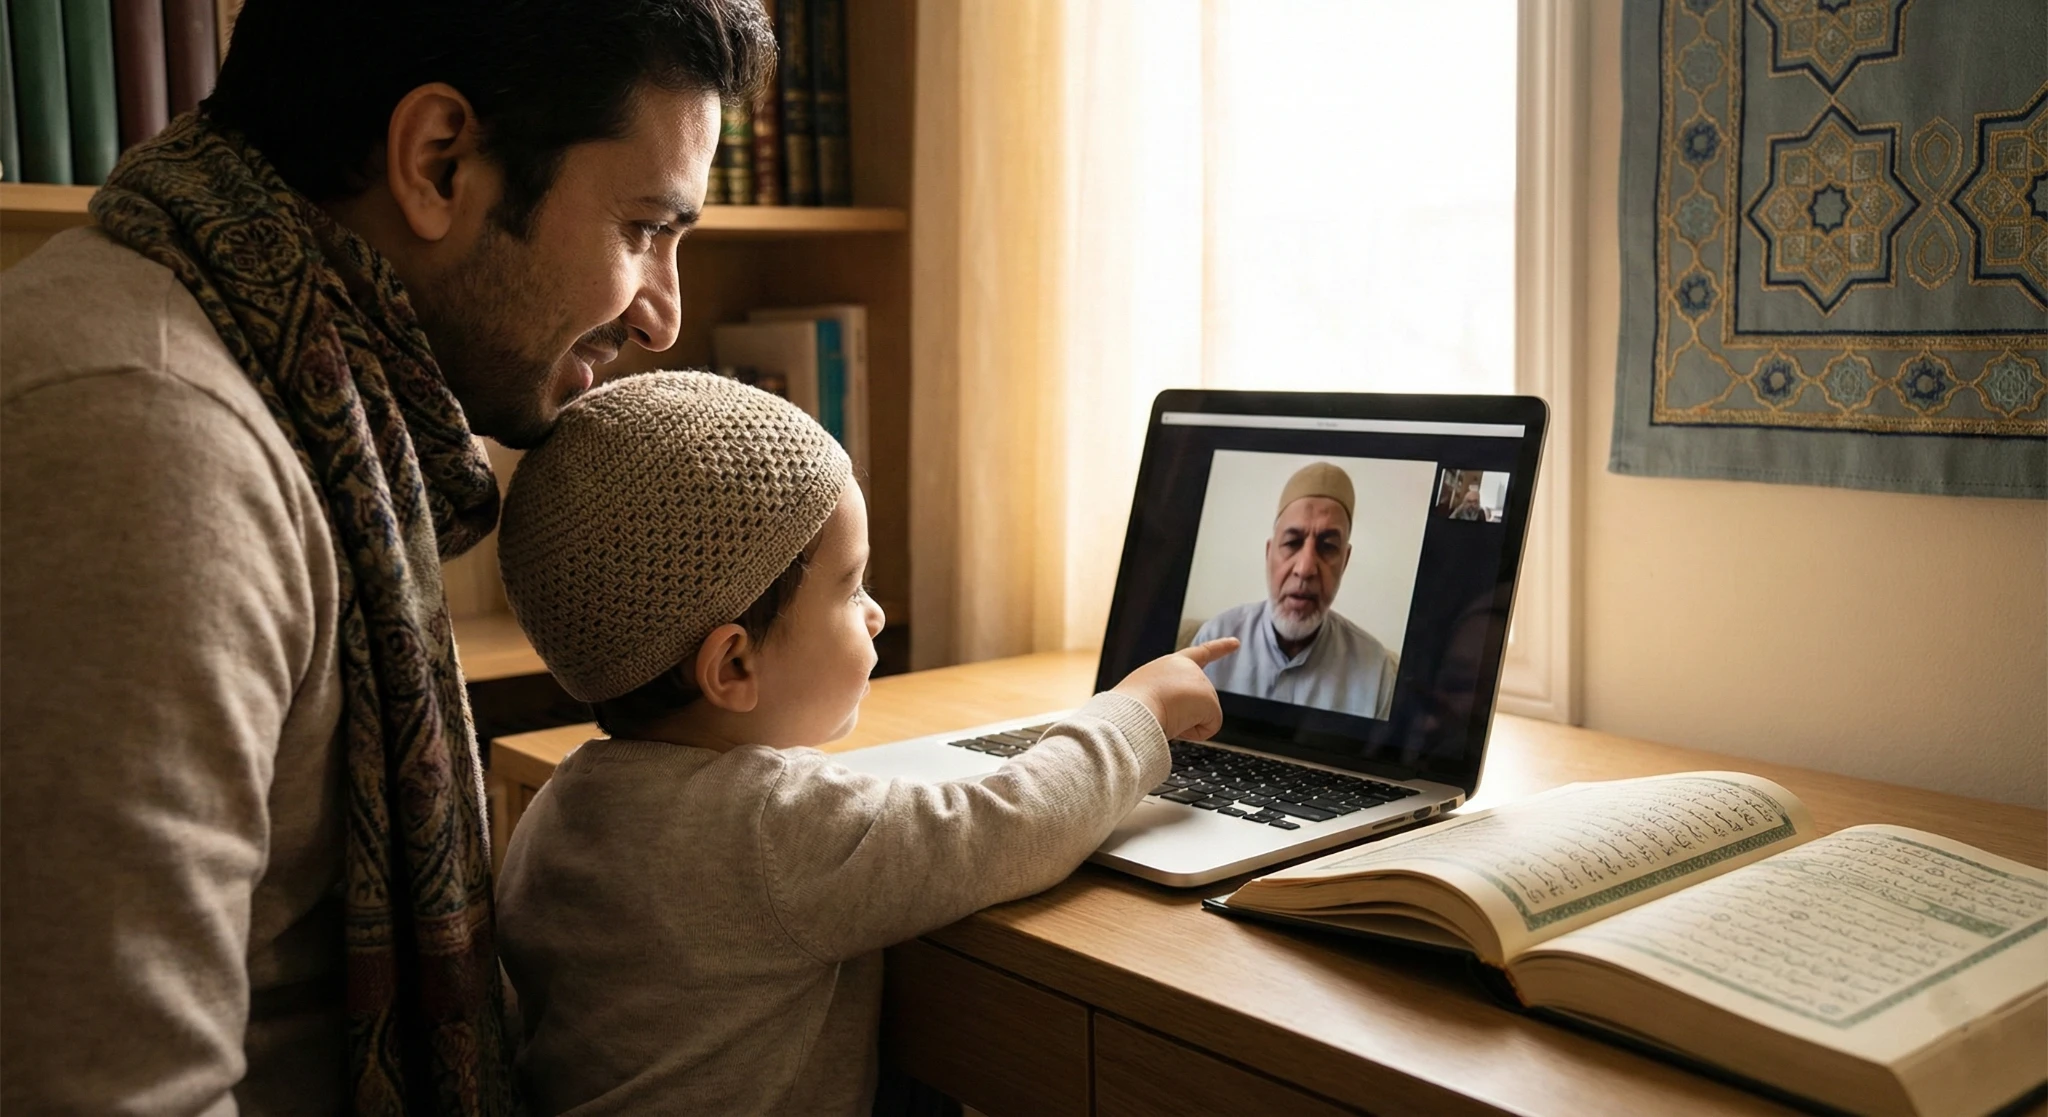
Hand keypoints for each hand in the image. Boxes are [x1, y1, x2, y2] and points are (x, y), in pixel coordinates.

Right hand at [1110, 638, 1238, 741]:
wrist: (1134, 708)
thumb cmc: (1131, 707)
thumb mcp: (1146, 695)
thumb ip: (1166, 700)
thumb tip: (1178, 722)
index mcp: (1170, 664)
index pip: (1199, 654)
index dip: (1220, 648)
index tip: (1236, 643)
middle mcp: (1188, 668)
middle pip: (1197, 702)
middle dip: (1182, 715)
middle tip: (1158, 709)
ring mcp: (1201, 682)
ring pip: (1200, 717)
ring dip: (1182, 724)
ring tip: (1163, 714)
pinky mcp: (1210, 700)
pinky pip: (1208, 728)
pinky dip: (1194, 732)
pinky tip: (1177, 723)